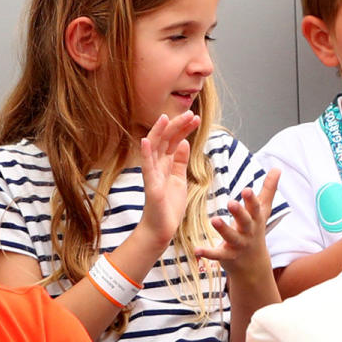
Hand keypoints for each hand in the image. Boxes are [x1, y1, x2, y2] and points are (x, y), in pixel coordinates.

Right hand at [136, 112, 199, 247]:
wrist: (162, 228)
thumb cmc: (169, 205)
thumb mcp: (179, 178)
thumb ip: (179, 161)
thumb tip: (184, 142)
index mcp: (165, 164)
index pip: (174, 140)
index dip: (183, 128)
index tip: (195, 118)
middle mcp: (157, 166)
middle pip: (165, 140)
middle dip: (176, 125)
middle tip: (190, 113)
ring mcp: (152, 174)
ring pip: (153, 148)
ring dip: (160, 132)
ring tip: (166, 117)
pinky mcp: (150, 185)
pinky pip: (146, 167)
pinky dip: (145, 153)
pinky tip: (146, 140)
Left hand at [195, 169, 280, 276]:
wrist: (253, 264)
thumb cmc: (256, 229)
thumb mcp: (263, 210)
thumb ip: (268, 189)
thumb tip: (277, 168)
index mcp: (255, 218)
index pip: (255, 207)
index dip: (251, 199)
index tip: (246, 190)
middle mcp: (248, 231)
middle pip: (246, 221)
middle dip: (239, 212)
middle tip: (231, 203)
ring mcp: (238, 244)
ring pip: (231, 237)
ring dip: (223, 229)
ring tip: (214, 220)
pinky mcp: (227, 256)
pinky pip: (217, 254)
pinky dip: (207, 253)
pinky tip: (196, 249)